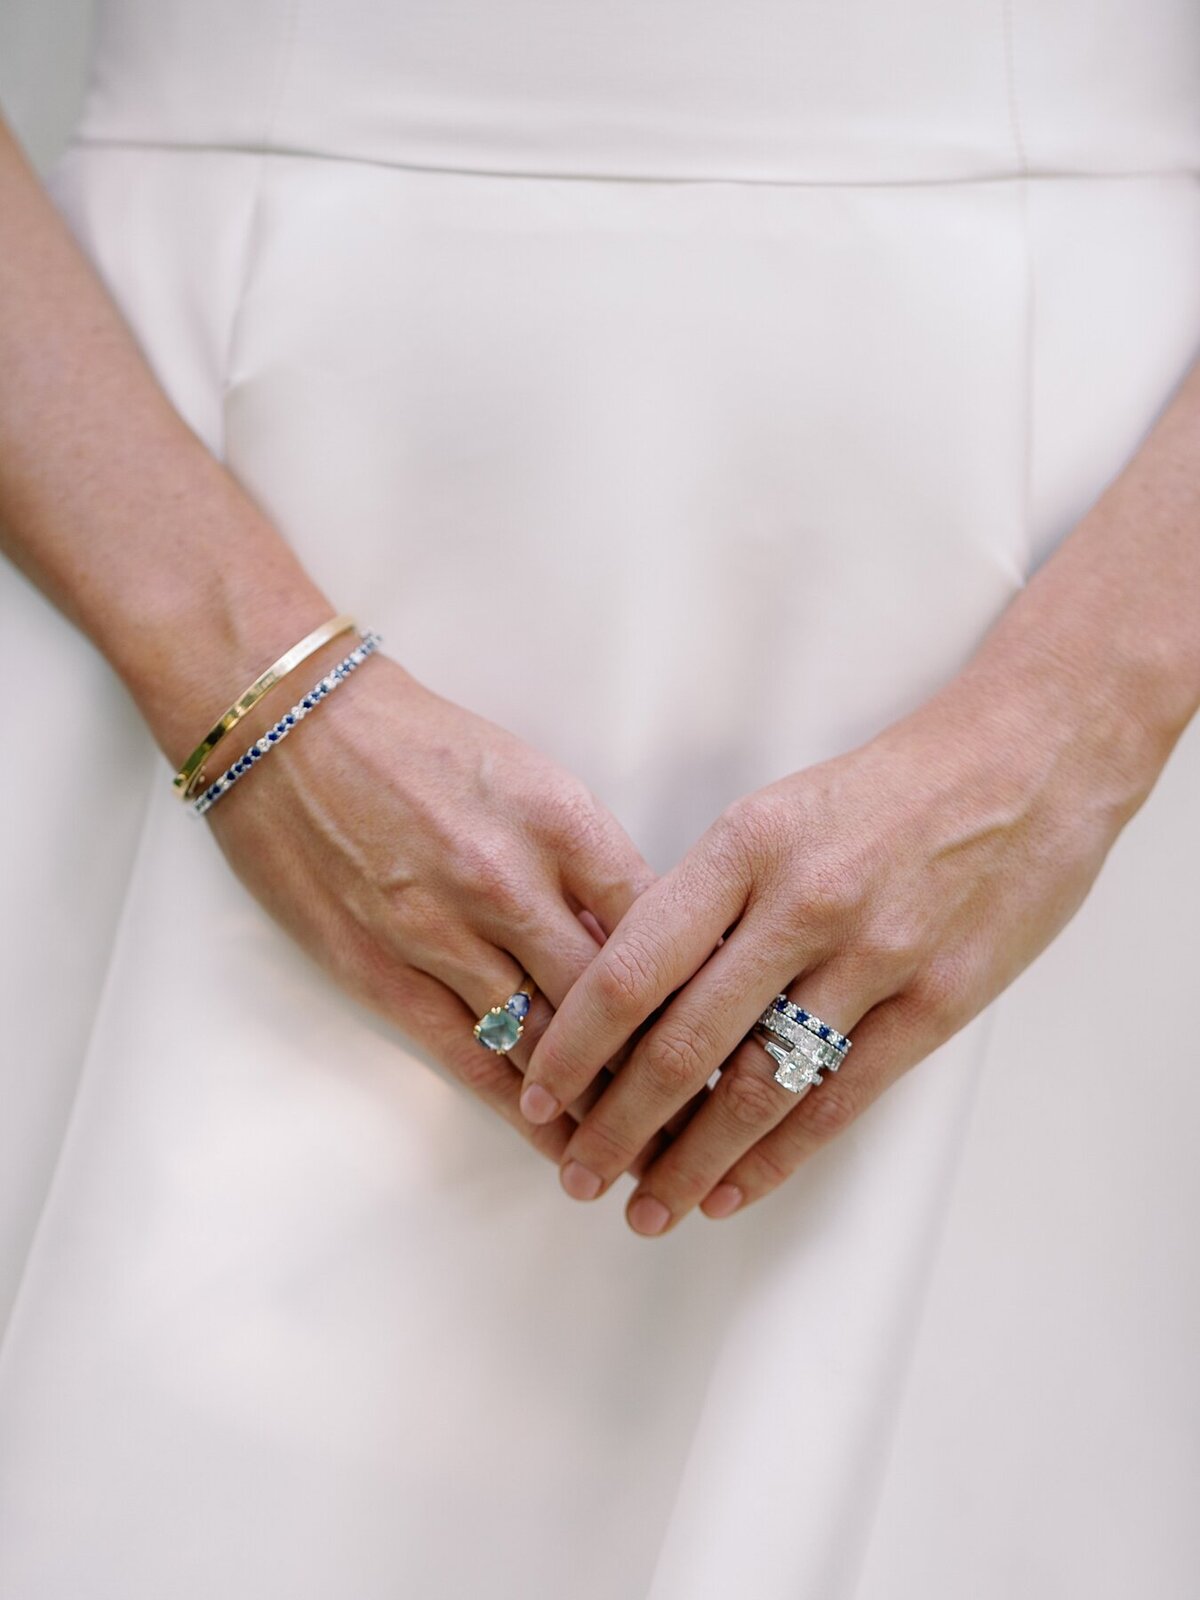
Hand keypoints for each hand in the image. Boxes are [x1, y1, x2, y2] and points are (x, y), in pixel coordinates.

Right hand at [203, 646, 667, 1168]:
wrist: (286, 724)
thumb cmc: (417, 742)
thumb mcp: (526, 778)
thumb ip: (584, 862)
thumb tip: (640, 943)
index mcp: (560, 820)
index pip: (658, 927)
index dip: (703, 991)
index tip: (736, 1037)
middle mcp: (509, 881)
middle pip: (612, 999)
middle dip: (667, 1067)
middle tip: (712, 1119)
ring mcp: (440, 932)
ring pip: (545, 1042)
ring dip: (602, 1105)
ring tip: (651, 1152)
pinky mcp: (379, 971)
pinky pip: (467, 1056)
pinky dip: (521, 1106)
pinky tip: (557, 1140)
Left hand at [520, 647, 1156, 1233]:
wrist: (1027, 764)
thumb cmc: (887, 789)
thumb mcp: (775, 815)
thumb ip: (709, 901)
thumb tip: (631, 996)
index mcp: (743, 846)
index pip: (633, 967)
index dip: (576, 1043)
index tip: (541, 1090)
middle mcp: (802, 905)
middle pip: (684, 1043)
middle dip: (617, 1125)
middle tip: (576, 1171)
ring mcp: (875, 958)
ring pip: (759, 1087)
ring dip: (690, 1161)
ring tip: (647, 1208)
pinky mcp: (937, 1001)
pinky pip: (842, 1100)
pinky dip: (778, 1158)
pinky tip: (733, 1191)